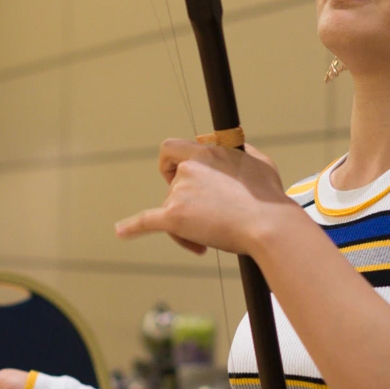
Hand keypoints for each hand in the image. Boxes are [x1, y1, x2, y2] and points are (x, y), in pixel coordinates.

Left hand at [114, 140, 291, 256]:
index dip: (172, 163)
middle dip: (185, 204)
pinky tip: (121, 232)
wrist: (268, 224)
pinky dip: (132, 227)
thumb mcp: (258, 162)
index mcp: (206, 153)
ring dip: (186, 226)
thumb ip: (240, 154)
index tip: (181, 176)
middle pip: (172, 188)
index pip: (171, 148)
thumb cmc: (268, 198)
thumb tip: (235, 154)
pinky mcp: (174, 217)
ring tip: (211, 240)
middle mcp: (189, 169)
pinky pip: (146, 221)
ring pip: (170, 210)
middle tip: (209, 222)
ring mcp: (179, 193)